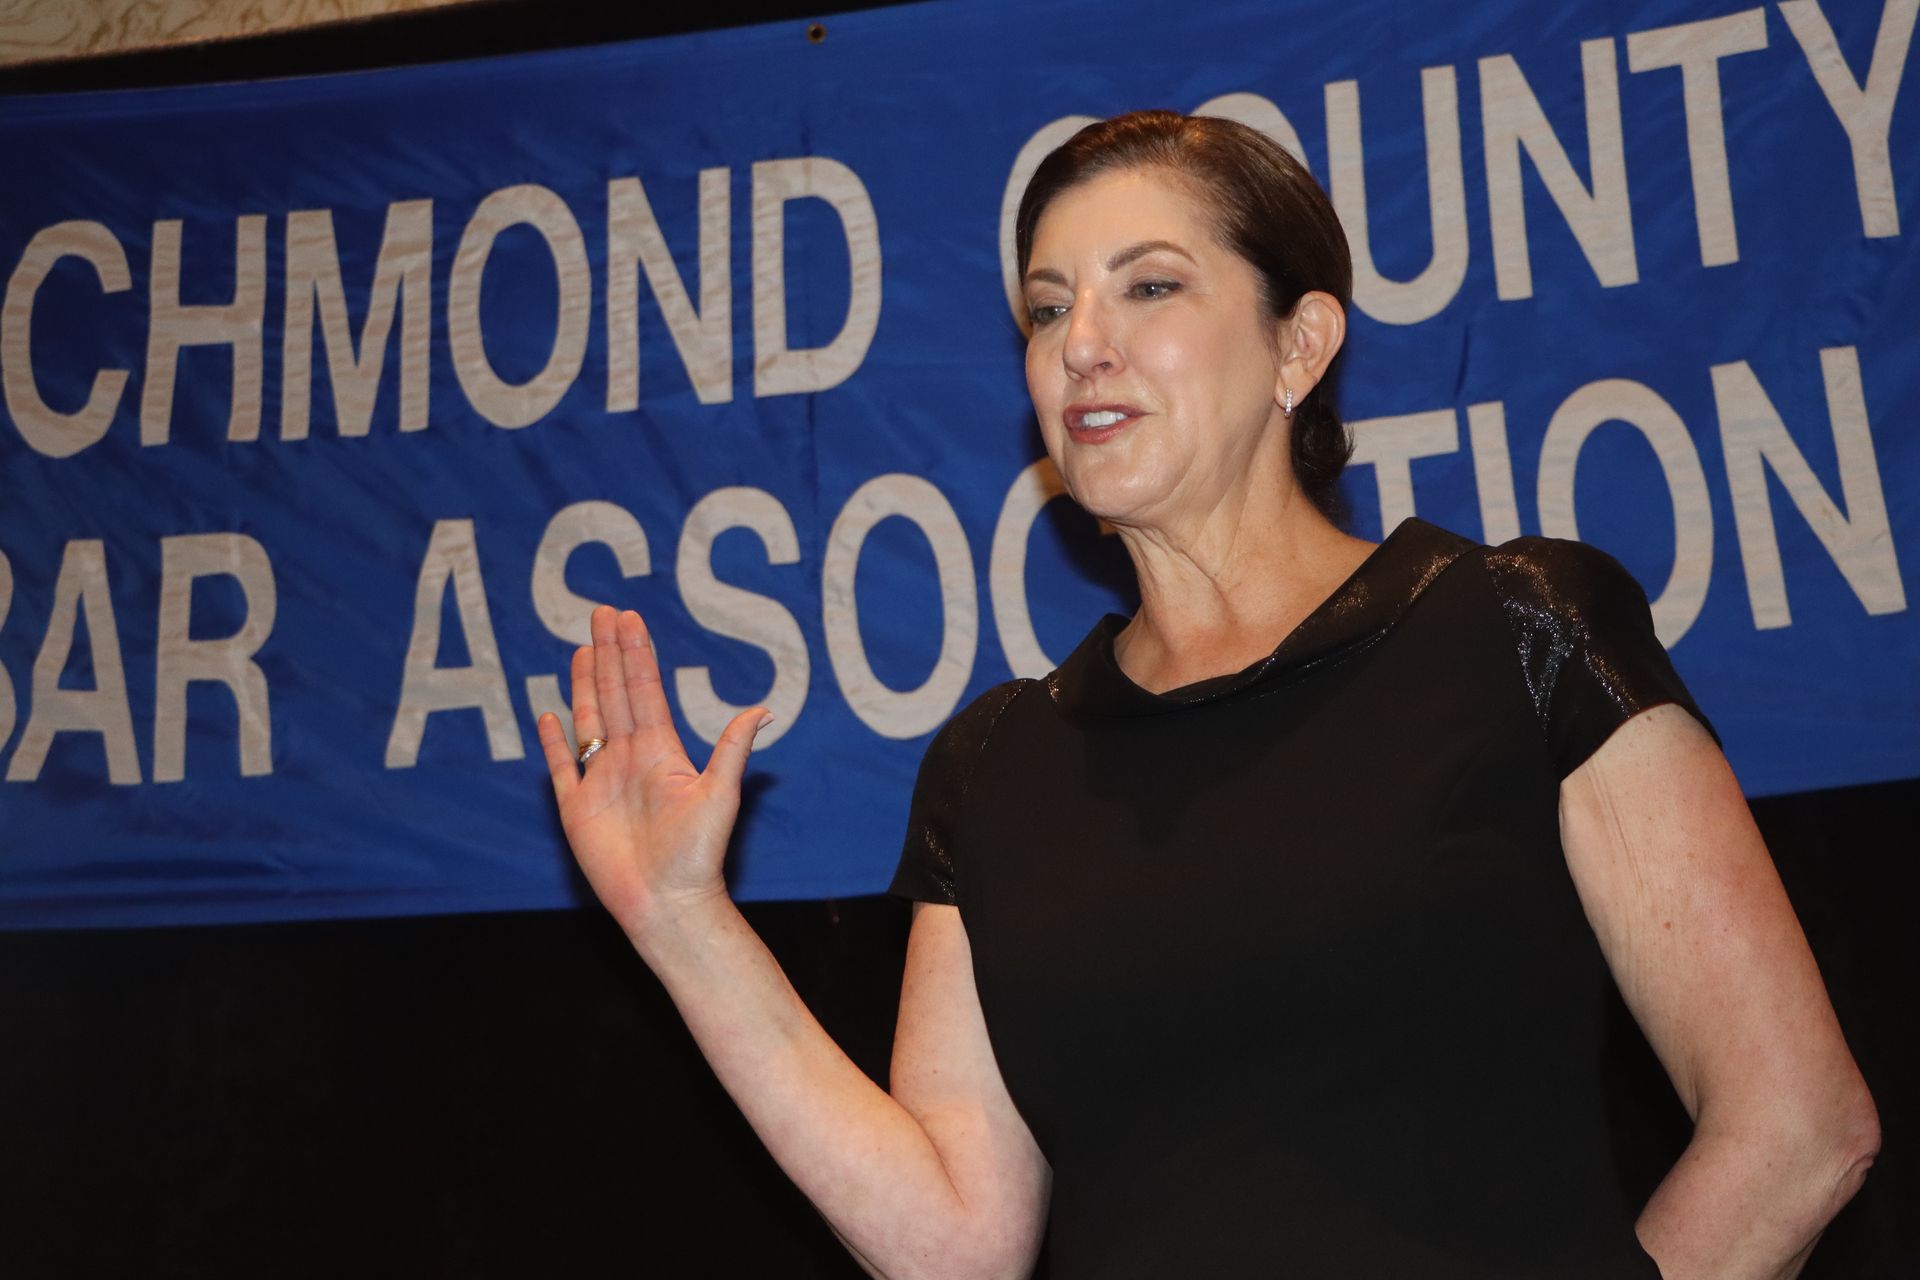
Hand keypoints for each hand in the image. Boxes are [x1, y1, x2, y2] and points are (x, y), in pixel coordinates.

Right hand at [536, 605, 772, 937]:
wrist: (667, 903)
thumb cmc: (698, 855)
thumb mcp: (720, 795)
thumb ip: (732, 749)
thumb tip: (763, 709)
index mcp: (662, 752)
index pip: (645, 691)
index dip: (637, 654)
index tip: (629, 618)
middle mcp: (631, 760)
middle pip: (615, 695)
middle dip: (608, 653)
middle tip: (601, 612)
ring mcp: (602, 782)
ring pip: (589, 722)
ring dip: (585, 685)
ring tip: (583, 649)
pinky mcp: (577, 809)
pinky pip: (562, 768)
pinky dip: (553, 742)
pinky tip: (549, 715)